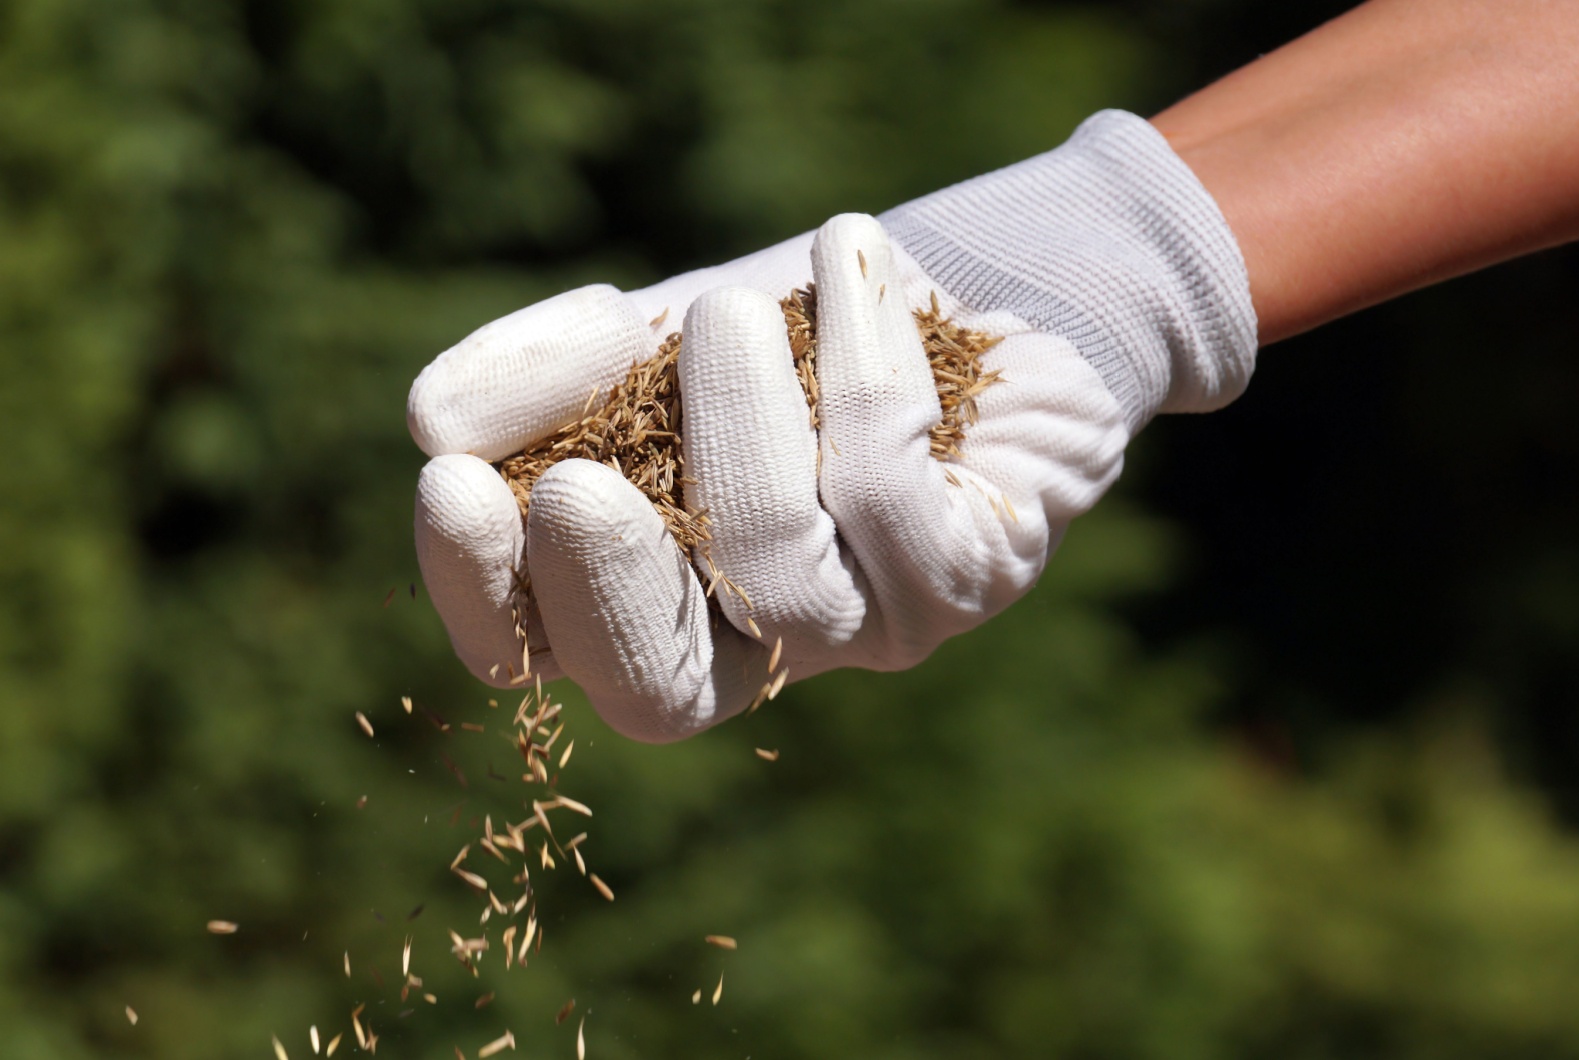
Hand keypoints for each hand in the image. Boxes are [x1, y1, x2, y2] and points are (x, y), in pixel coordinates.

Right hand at [408, 111, 1256, 741]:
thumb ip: (549, 378)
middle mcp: (758, 640)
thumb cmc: (802, 322)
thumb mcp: (650, 334)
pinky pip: (885, 497)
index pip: (539, 651)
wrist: (988, 274)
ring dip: (738, 423)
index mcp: (652, 594)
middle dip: (603, 593)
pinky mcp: (968, 578)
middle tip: (571, 490)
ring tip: (730, 307)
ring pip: (775, 578)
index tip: (451, 485)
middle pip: (657, 694)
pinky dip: (853, 364)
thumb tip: (433, 419)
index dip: (485, 595)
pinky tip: (848, 265)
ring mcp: (869, 625)